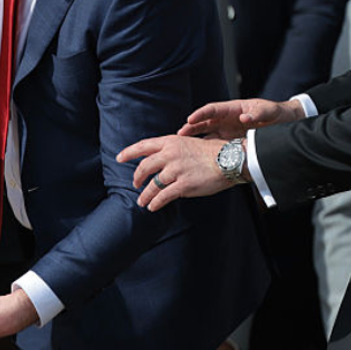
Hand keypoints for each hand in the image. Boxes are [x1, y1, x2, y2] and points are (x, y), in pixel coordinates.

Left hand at [116, 136, 238, 210]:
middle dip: (137, 177)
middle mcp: (170, 155)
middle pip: (144, 167)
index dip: (129, 153)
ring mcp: (176, 170)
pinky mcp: (184, 185)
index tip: (119, 158)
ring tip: (142, 202)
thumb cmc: (212, 152)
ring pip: (152, 185)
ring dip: (145, 195)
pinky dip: (156, 203)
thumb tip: (160, 160)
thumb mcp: (188, 142)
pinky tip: (153, 207)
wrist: (230, 159)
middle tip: (135, 184)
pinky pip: (164, 196)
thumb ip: (172, 150)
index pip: (143, 146)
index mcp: (170, 142)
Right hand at [178, 98, 304, 139]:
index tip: (190, 119)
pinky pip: (215, 145)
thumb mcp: (269, 111)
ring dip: (195, 139)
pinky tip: (197, 158)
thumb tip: (244, 117)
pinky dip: (205, 150)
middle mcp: (226, 119)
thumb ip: (257, 113)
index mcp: (232, 109)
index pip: (212, 109)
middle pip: (204, 122)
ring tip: (182, 147)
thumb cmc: (276, 114)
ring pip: (206, 134)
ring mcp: (227, 131)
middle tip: (180, 135)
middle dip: (191, 127)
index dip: (200, 114)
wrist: (284, 123)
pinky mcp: (230, 142)